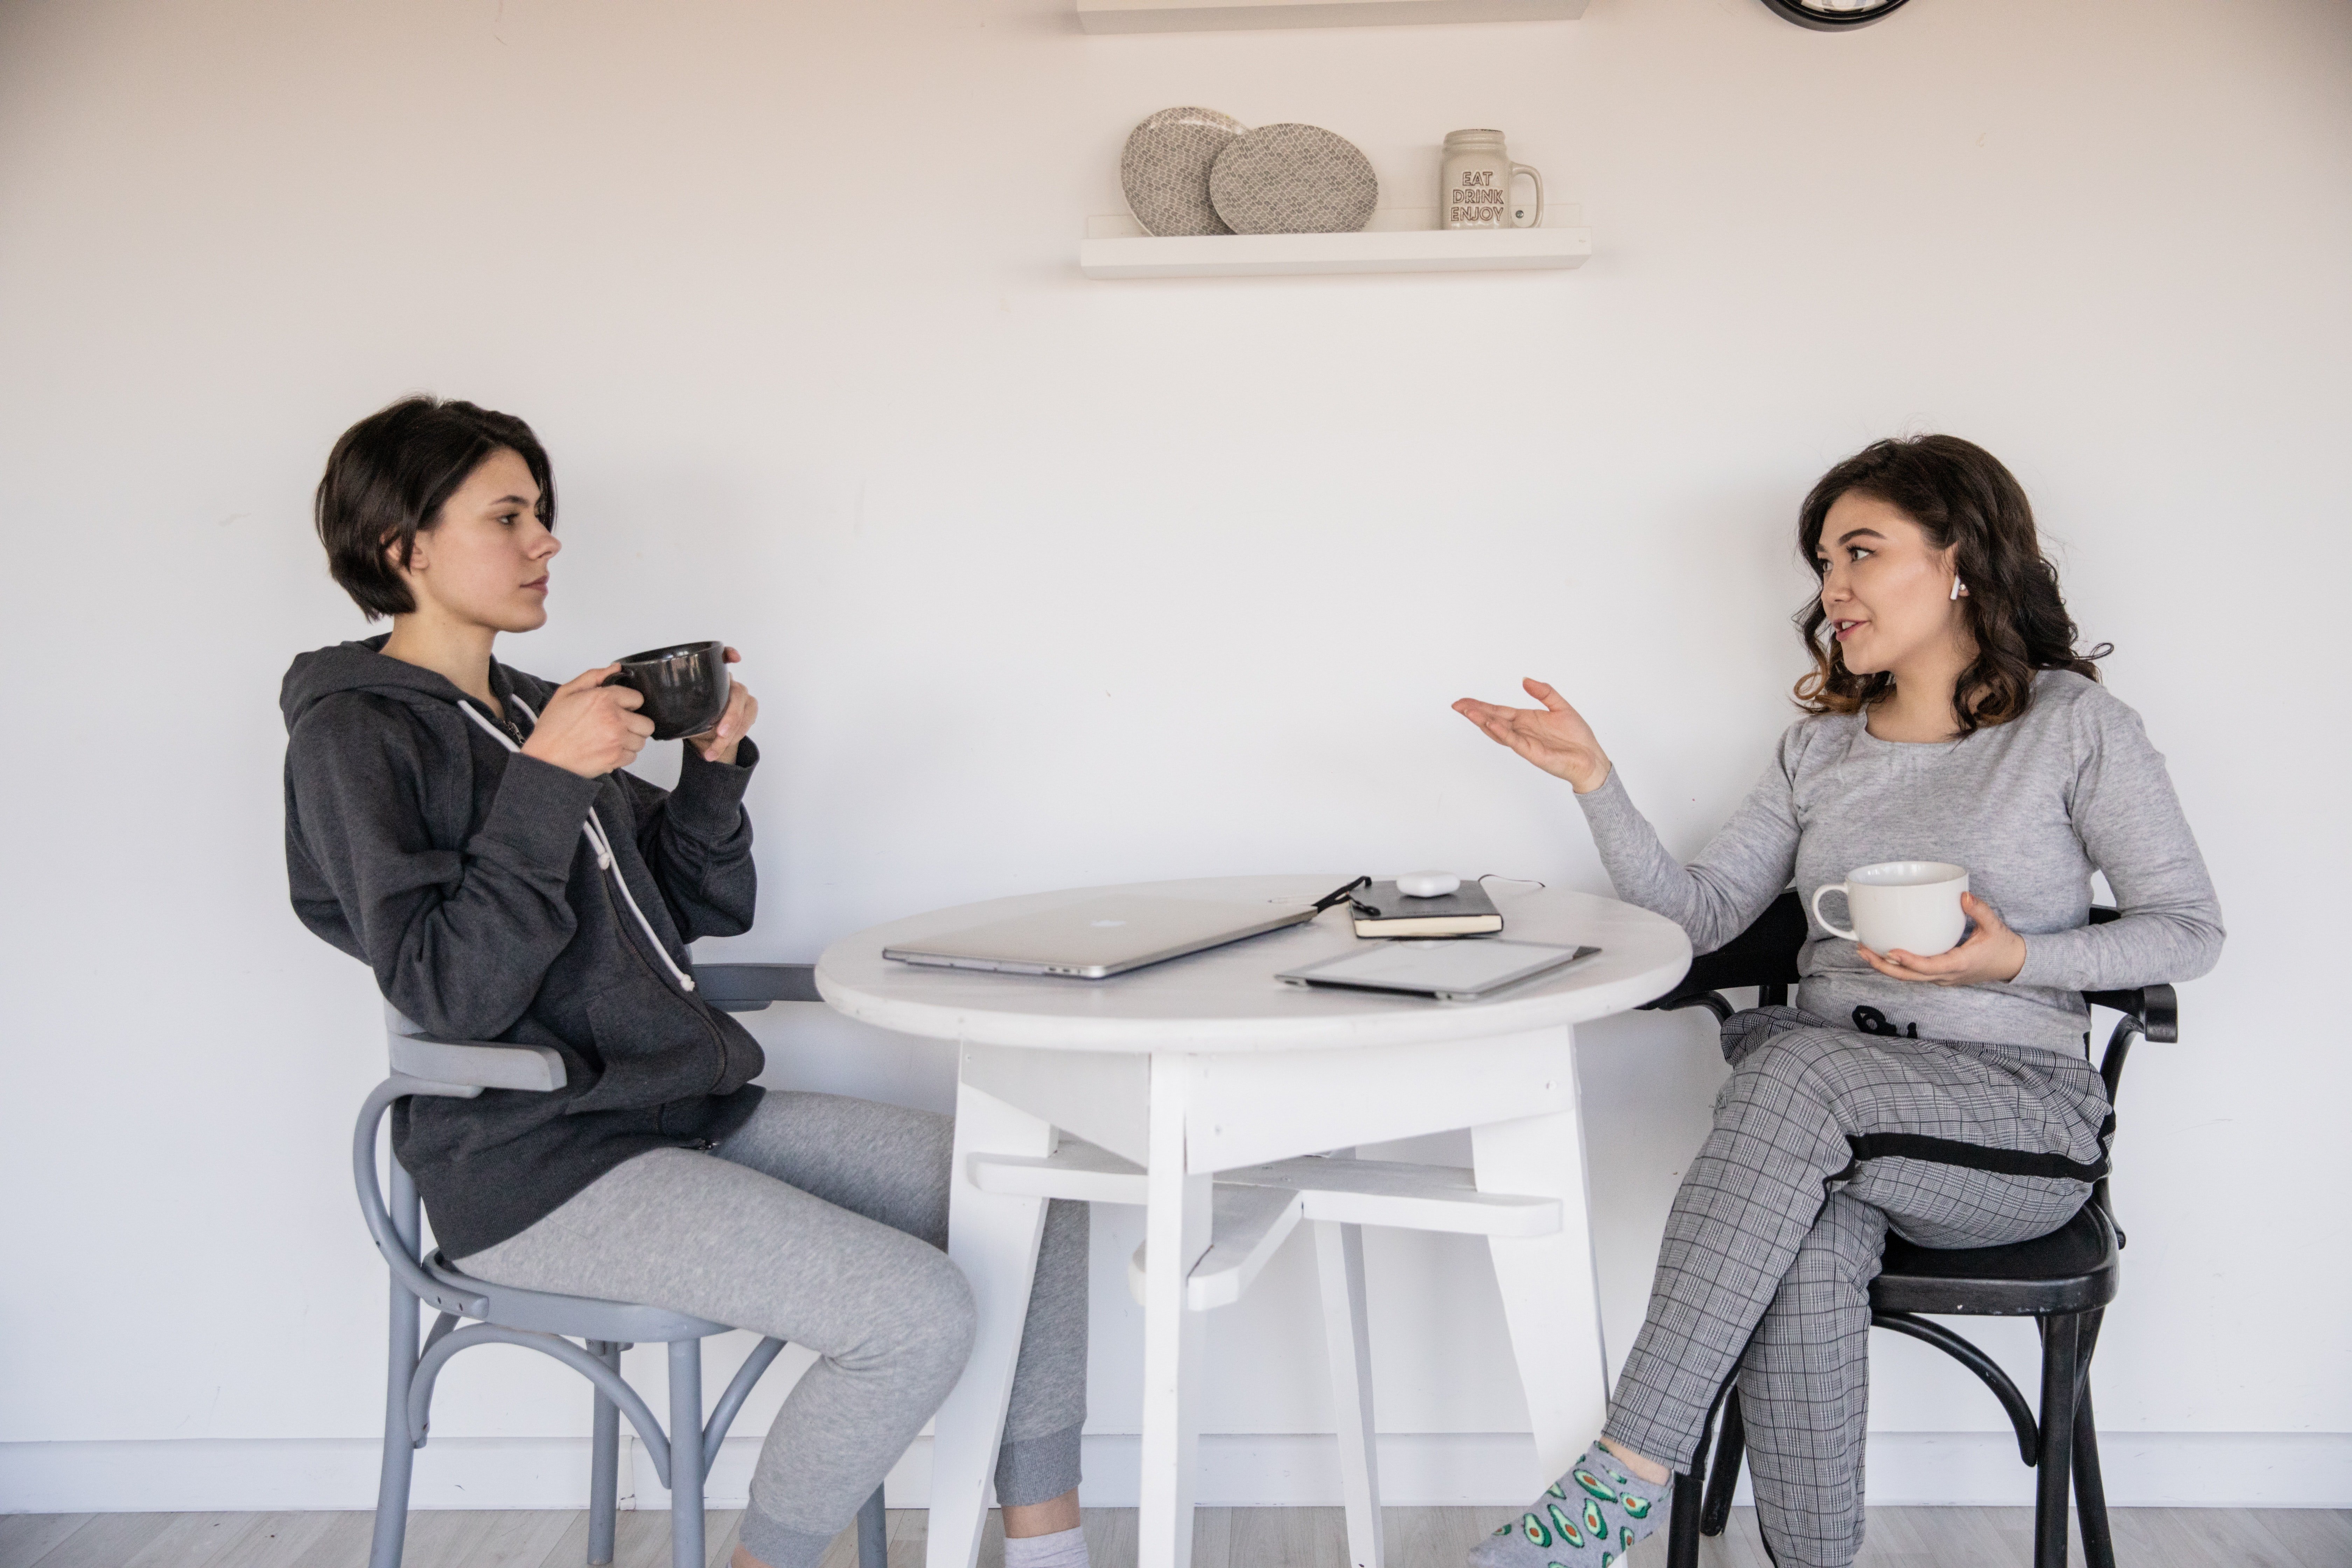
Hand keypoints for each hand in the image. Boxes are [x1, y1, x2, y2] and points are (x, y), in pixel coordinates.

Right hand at [518, 664, 654, 777]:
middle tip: (619, 726)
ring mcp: (617, 740)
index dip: (628, 704)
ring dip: (630, 740)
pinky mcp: (615, 758)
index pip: (638, 699)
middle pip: (646, 723)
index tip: (619, 709)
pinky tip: (608, 751)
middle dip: (635, 724)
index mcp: (604, 699)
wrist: (544, 757)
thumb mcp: (567, 692)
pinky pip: (633, 756)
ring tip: (611, 739)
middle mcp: (615, 719)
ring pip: (641, 741)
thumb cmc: (553, 727)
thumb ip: (594, 677)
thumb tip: (616, 668)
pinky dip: (623, 755)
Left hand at [684, 647, 757, 764]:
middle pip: (737, 693)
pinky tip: (720, 748)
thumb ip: (676, 704)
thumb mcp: (681, 712)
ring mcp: (742, 696)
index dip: (729, 654)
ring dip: (731, 734)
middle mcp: (729, 684)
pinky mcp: (750, 709)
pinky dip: (735, 737)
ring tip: (712, 752)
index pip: (722, 658)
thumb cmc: (694, 720)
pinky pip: (748, 722)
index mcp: (712, 678)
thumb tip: (653, 704)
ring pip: (743, 712)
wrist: (707, 738)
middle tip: (720, 734)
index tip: (735, 658)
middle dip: (731, 716)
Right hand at [1451, 678, 1612, 792]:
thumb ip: (1543, 692)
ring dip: (1483, 722)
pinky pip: (1514, 741)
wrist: (1591, 758)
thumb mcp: (1560, 706)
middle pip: (1492, 719)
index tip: (1463, 701)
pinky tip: (1491, 724)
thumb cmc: (1577, 737)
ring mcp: (1524, 742)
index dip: (1480, 705)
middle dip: (1474, 712)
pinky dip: (1502, 732)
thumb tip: (1525, 680)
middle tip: (1456, 705)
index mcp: (1525, 720)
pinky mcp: (1532, 752)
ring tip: (1468, 712)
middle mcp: (1521, 731)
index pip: (1497, 711)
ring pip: (1498, 731)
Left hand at [1859, 892, 2027, 986]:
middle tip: (1862, 950)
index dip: (1909, 961)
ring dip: (1887, 967)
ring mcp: (1943, 979)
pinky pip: (1915, 975)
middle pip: (1910, 977)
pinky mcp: (1940, 976)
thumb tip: (1963, 895)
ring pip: (1910, 978)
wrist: (2013, 964)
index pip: (1929, 967)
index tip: (1891, 951)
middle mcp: (1947, 976)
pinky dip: (1898, 966)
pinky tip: (1884, 953)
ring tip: (1864, 951)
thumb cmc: (2003, 945)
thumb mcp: (1995, 926)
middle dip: (1884, 966)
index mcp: (1959, 964)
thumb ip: (1979, 910)